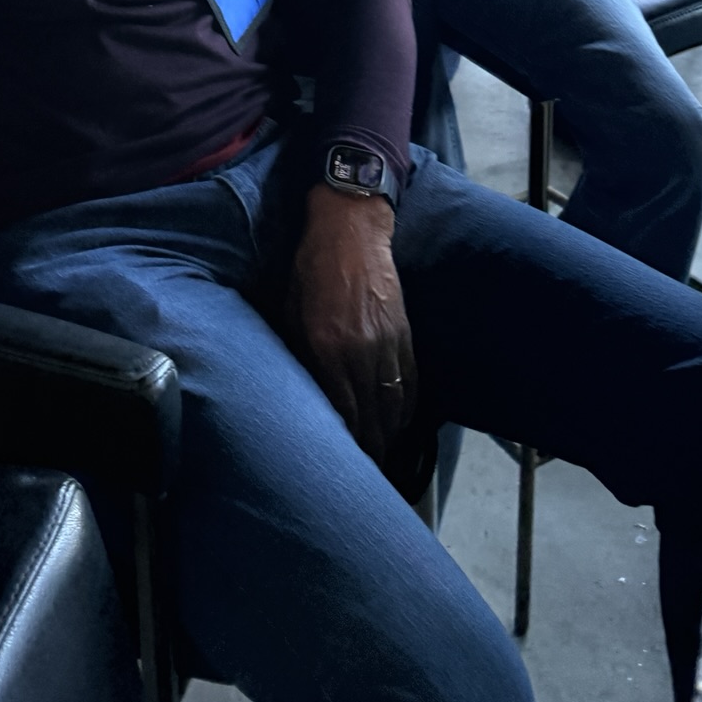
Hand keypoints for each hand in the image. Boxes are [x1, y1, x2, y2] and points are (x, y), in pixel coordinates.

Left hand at [290, 186, 415, 472]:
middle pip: (371, 418)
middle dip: (369, 449)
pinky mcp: (406, 333)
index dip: (345, 445)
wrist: (351, 228)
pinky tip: (399, 423)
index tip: (342, 467)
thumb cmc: (310, 268)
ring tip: (382, 455)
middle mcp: (360, 351)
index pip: (341, 414)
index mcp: (326, 347)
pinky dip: (406, 408)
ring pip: (394, 406)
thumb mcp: (290, 311)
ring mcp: (388, 343)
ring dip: (389, 435)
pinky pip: (411, 383)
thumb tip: (303, 396)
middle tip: (365, 473)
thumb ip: (298, 355)